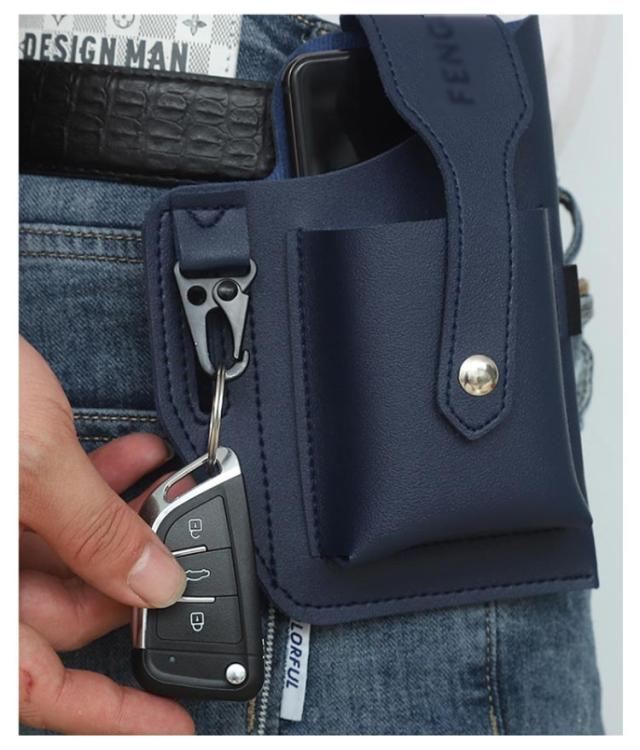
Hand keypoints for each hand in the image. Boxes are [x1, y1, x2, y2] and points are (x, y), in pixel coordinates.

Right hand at [19, 337, 193, 733]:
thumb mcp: (29, 462)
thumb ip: (95, 530)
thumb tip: (153, 581)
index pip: (36, 686)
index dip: (110, 717)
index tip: (172, 729)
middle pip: (63, 611)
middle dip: (131, 576)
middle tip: (180, 550)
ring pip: (64, 556)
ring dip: (119, 521)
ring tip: (162, 487)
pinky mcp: (1, 495)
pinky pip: (49, 514)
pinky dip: (93, 490)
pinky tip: (129, 460)